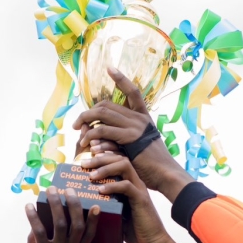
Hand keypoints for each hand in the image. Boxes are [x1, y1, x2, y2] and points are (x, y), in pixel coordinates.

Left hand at [17, 188, 100, 242]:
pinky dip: (34, 217)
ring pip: (60, 223)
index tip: (97, 205)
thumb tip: (50, 221)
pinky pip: (39, 231)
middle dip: (74, 203)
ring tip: (50, 190)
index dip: (94, 219)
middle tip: (69, 189)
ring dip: (55, 204)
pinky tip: (28, 207)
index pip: (90, 233)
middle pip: (77, 223)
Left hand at [73, 68, 193, 201]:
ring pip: (103, 114)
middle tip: (78, 124)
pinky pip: (104, 130)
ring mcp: (135, 126)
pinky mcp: (130, 137)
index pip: (132, 92)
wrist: (165, 174)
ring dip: (86, 121)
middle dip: (88, 112)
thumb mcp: (139, 146)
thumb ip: (124, 137)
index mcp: (143, 117)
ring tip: (78, 132)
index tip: (110, 68)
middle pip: (107, 105)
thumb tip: (103, 136)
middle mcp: (139, 118)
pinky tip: (87, 144)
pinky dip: (92, 135)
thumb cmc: (151, 165)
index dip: (121, 78)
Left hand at [84, 152, 179, 242]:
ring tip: (91, 175)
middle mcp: (134, 181)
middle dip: (99, 158)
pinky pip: (126, 186)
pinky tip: (100, 190)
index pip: (115, 160)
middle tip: (83, 164)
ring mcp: (139, 188)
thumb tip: (81, 202)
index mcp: (128, 182)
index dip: (101, 156)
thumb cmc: (132, 230)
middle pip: (118, 158)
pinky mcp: (141, 199)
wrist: (152, 242)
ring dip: (105, 168)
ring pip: (123, 165)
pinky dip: (112, 186)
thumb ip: (103, 203)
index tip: (84, 159)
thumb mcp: (114, 213)